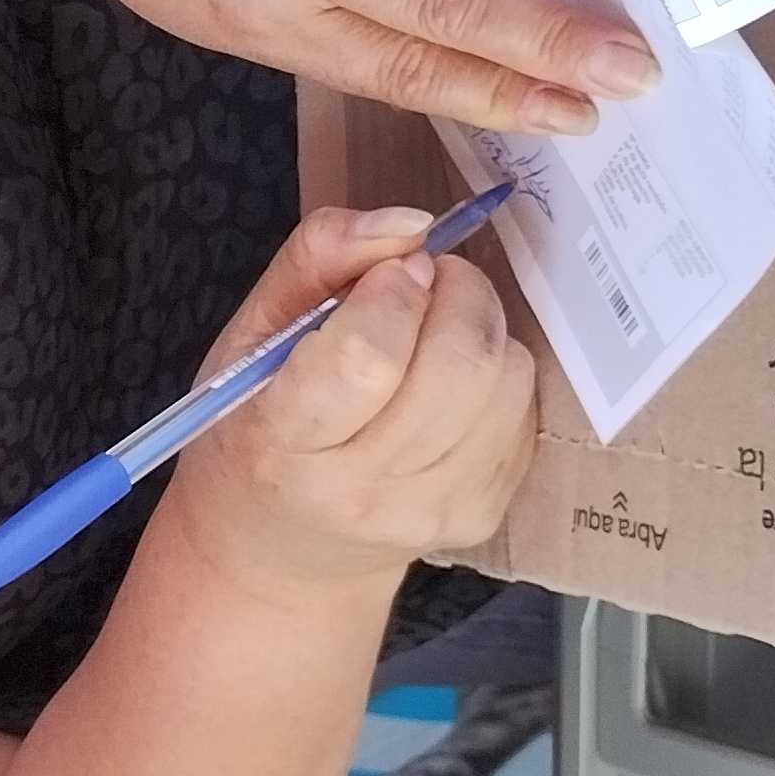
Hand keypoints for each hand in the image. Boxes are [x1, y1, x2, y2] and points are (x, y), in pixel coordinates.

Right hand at [161, 203, 535, 600]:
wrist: (282, 551)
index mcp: (284, 445)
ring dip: (480, 328)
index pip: (368, 357)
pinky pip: (523, 410)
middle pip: (457, 364)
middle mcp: (361, 493)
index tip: (385, 274)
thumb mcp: (252, 334)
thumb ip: (318, 256)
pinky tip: (451, 383)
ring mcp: (430, 512)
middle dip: (453, 292)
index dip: (391, 292)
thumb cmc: (255, 427)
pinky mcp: (481, 517)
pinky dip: (498, 374)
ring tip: (435, 332)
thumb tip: (411, 224)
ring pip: (505, 378)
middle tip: (423, 283)